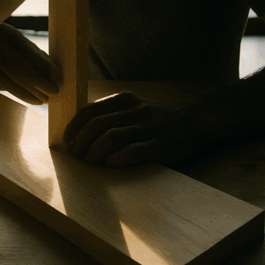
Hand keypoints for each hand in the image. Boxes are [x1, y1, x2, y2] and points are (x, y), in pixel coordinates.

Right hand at [0, 23, 59, 104]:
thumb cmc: (9, 50)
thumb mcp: (21, 46)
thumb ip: (37, 57)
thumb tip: (56, 76)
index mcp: (2, 30)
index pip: (26, 50)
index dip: (44, 65)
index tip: (57, 78)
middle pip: (17, 66)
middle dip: (39, 82)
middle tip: (54, 92)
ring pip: (8, 80)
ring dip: (29, 93)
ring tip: (43, 99)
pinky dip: (15, 93)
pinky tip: (28, 97)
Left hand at [63, 91, 209, 166]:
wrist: (195, 121)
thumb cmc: (156, 118)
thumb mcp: (133, 107)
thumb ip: (110, 114)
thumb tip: (78, 131)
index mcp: (125, 100)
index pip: (90, 110)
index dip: (74, 127)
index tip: (68, 141)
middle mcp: (136, 110)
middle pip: (98, 125)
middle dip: (82, 142)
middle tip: (77, 156)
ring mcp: (150, 127)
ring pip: (112, 137)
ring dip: (95, 152)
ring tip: (89, 162)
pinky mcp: (162, 145)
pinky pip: (134, 151)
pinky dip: (117, 158)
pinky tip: (109, 164)